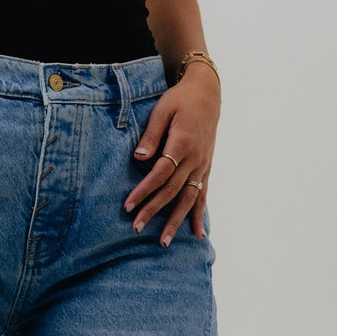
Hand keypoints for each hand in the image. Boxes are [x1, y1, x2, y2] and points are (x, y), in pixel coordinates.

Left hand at [125, 64, 219, 244]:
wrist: (208, 93)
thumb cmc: (180, 100)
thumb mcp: (163, 110)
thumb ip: (151, 134)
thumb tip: (139, 157)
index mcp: (182, 143)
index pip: (160, 173)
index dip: (144, 191)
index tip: (128, 205)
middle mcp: (195, 159)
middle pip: (172, 191)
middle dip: (154, 211)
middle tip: (137, 228)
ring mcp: (202, 166)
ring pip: (189, 199)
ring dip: (176, 221)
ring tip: (164, 242)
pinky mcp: (206, 169)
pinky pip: (203, 196)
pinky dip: (199, 215)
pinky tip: (198, 234)